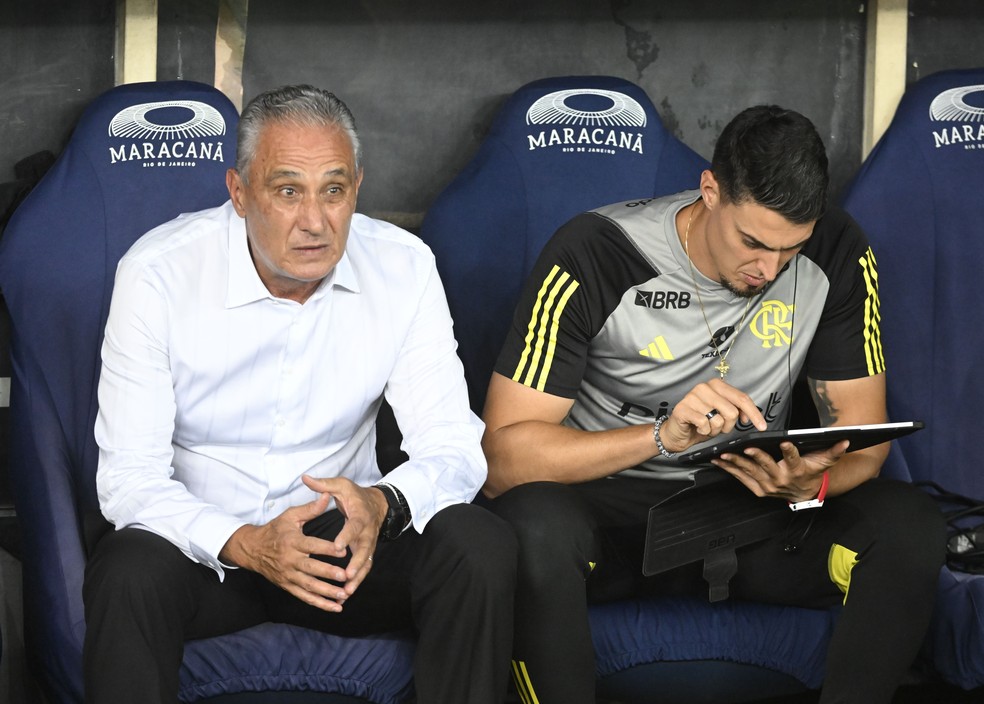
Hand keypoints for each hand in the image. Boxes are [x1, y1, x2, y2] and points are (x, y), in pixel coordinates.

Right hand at [219, 476, 387, 611]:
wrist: (252, 549)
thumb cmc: (275, 530)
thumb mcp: (290, 516)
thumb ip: (311, 508)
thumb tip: (328, 496)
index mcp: (292, 541)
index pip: (312, 546)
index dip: (328, 549)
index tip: (343, 551)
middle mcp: (290, 560)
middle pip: (311, 569)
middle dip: (328, 574)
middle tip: (345, 576)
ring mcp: (288, 576)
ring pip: (309, 586)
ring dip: (327, 593)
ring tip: (344, 595)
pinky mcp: (288, 586)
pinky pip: (305, 597)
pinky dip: (320, 603)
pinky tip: (336, 608)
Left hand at [301, 475, 387, 599]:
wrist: (376, 504)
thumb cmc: (356, 495)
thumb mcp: (342, 485)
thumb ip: (324, 484)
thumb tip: (306, 478)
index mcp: (359, 516)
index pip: (354, 527)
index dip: (346, 537)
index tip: (337, 547)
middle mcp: (367, 532)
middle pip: (364, 551)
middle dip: (355, 565)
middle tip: (346, 577)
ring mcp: (368, 544)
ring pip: (365, 564)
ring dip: (357, 579)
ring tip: (345, 592)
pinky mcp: (366, 553)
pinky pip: (363, 570)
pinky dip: (356, 582)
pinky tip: (345, 594)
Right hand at [657, 378, 766, 453]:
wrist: (677, 432)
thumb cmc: (700, 422)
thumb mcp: (722, 415)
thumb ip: (736, 411)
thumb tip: (748, 417)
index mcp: (717, 385)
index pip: (741, 398)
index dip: (754, 413)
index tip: (762, 426)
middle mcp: (704, 387)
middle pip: (732, 411)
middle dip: (728, 426)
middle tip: (717, 427)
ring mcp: (692, 396)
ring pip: (718, 420)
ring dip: (714, 430)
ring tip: (705, 427)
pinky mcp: (683, 408)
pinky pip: (704, 424)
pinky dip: (704, 431)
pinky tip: (698, 428)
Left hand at [712, 439, 849, 501]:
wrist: (804, 494)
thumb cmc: (811, 473)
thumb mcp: (824, 462)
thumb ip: (834, 451)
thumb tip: (846, 440)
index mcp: (796, 470)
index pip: (794, 459)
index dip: (790, 451)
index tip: (785, 442)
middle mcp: (781, 479)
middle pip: (767, 466)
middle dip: (756, 457)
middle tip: (745, 448)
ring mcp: (767, 486)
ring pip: (750, 472)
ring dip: (736, 462)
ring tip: (724, 453)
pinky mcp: (757, 489)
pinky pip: (742, 478)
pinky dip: (730, 469)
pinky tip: (719, 460)